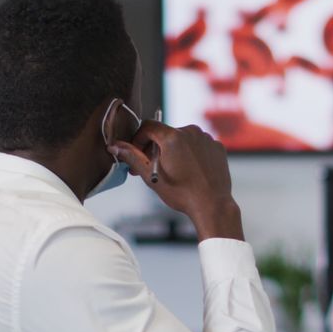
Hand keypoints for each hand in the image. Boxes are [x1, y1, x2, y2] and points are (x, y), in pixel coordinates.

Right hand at [110, 121, 242, 240]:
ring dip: (174, 151)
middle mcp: (191, 132)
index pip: (148, 126)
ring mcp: (206, 138)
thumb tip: (115, 147)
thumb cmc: (182, 193)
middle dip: (155, 148)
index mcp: (173, 137)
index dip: (139, 139)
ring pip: (183, 139)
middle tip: (151, 167)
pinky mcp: (217, 147)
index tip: (137, 153)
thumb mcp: (151, 177)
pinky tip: (190, 171)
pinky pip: (198, 145)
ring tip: (172, 172)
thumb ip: (132, 157)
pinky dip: (191, 154)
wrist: (212, 205)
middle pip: (165, 134)